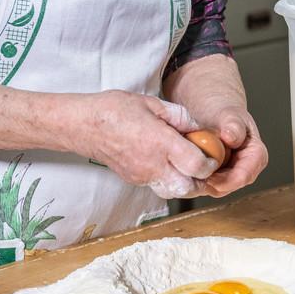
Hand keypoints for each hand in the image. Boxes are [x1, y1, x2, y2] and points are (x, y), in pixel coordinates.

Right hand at [74, 91, 214, 197]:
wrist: (84, 125)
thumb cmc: (114, 109)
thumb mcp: (151, 102)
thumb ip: (179, 115)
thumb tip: (195, 127)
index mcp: (160, 141)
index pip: (195, 165)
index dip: (209, 164)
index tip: (210, 156)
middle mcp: (152, 163)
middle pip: (188, 188)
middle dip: (200, 181)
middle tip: (202, 167)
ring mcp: (141, 175)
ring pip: (173, 191)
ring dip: (184, 183)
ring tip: (185, 167)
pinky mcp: (133, 179)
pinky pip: (157, 185)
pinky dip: (166, 178)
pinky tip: (165, 163)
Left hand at [187, 107, 267, 197]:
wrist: (217, 117)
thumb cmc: (228, 116)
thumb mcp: (232, 116)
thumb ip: (234, 126)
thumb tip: (230, 138)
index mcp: (257, 157)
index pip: (242, 177)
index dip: (223, 180)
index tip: (205, 174)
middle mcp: (247, 172)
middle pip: (226, 187)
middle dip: (208, 182)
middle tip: (191, 169)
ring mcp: (232, 178)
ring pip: (214, 189)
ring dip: (200, 180)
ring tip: (189, 163)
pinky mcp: (218, 181)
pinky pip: (205, 186)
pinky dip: (196, 178)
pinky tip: (189, 165)